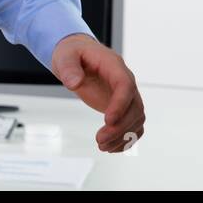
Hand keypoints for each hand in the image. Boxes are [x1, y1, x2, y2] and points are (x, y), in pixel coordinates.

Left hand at [50, 34, 144, 152]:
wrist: (77, 56)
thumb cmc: (73, 54)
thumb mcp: (65, 56)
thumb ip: (69, 68)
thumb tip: (74, 83)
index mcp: (114, 66)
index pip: (125, 85)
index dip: (121, 104)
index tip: (108, 121)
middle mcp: (125, 80)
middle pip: (135, 106)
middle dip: (120, 127)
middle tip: (99, 140)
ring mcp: (126, 94)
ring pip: (137, 118)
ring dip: (123, 136)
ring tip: (101, 146)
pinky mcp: (122, 106)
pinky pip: (133, 124)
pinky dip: (126, 139)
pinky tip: (111, 148)